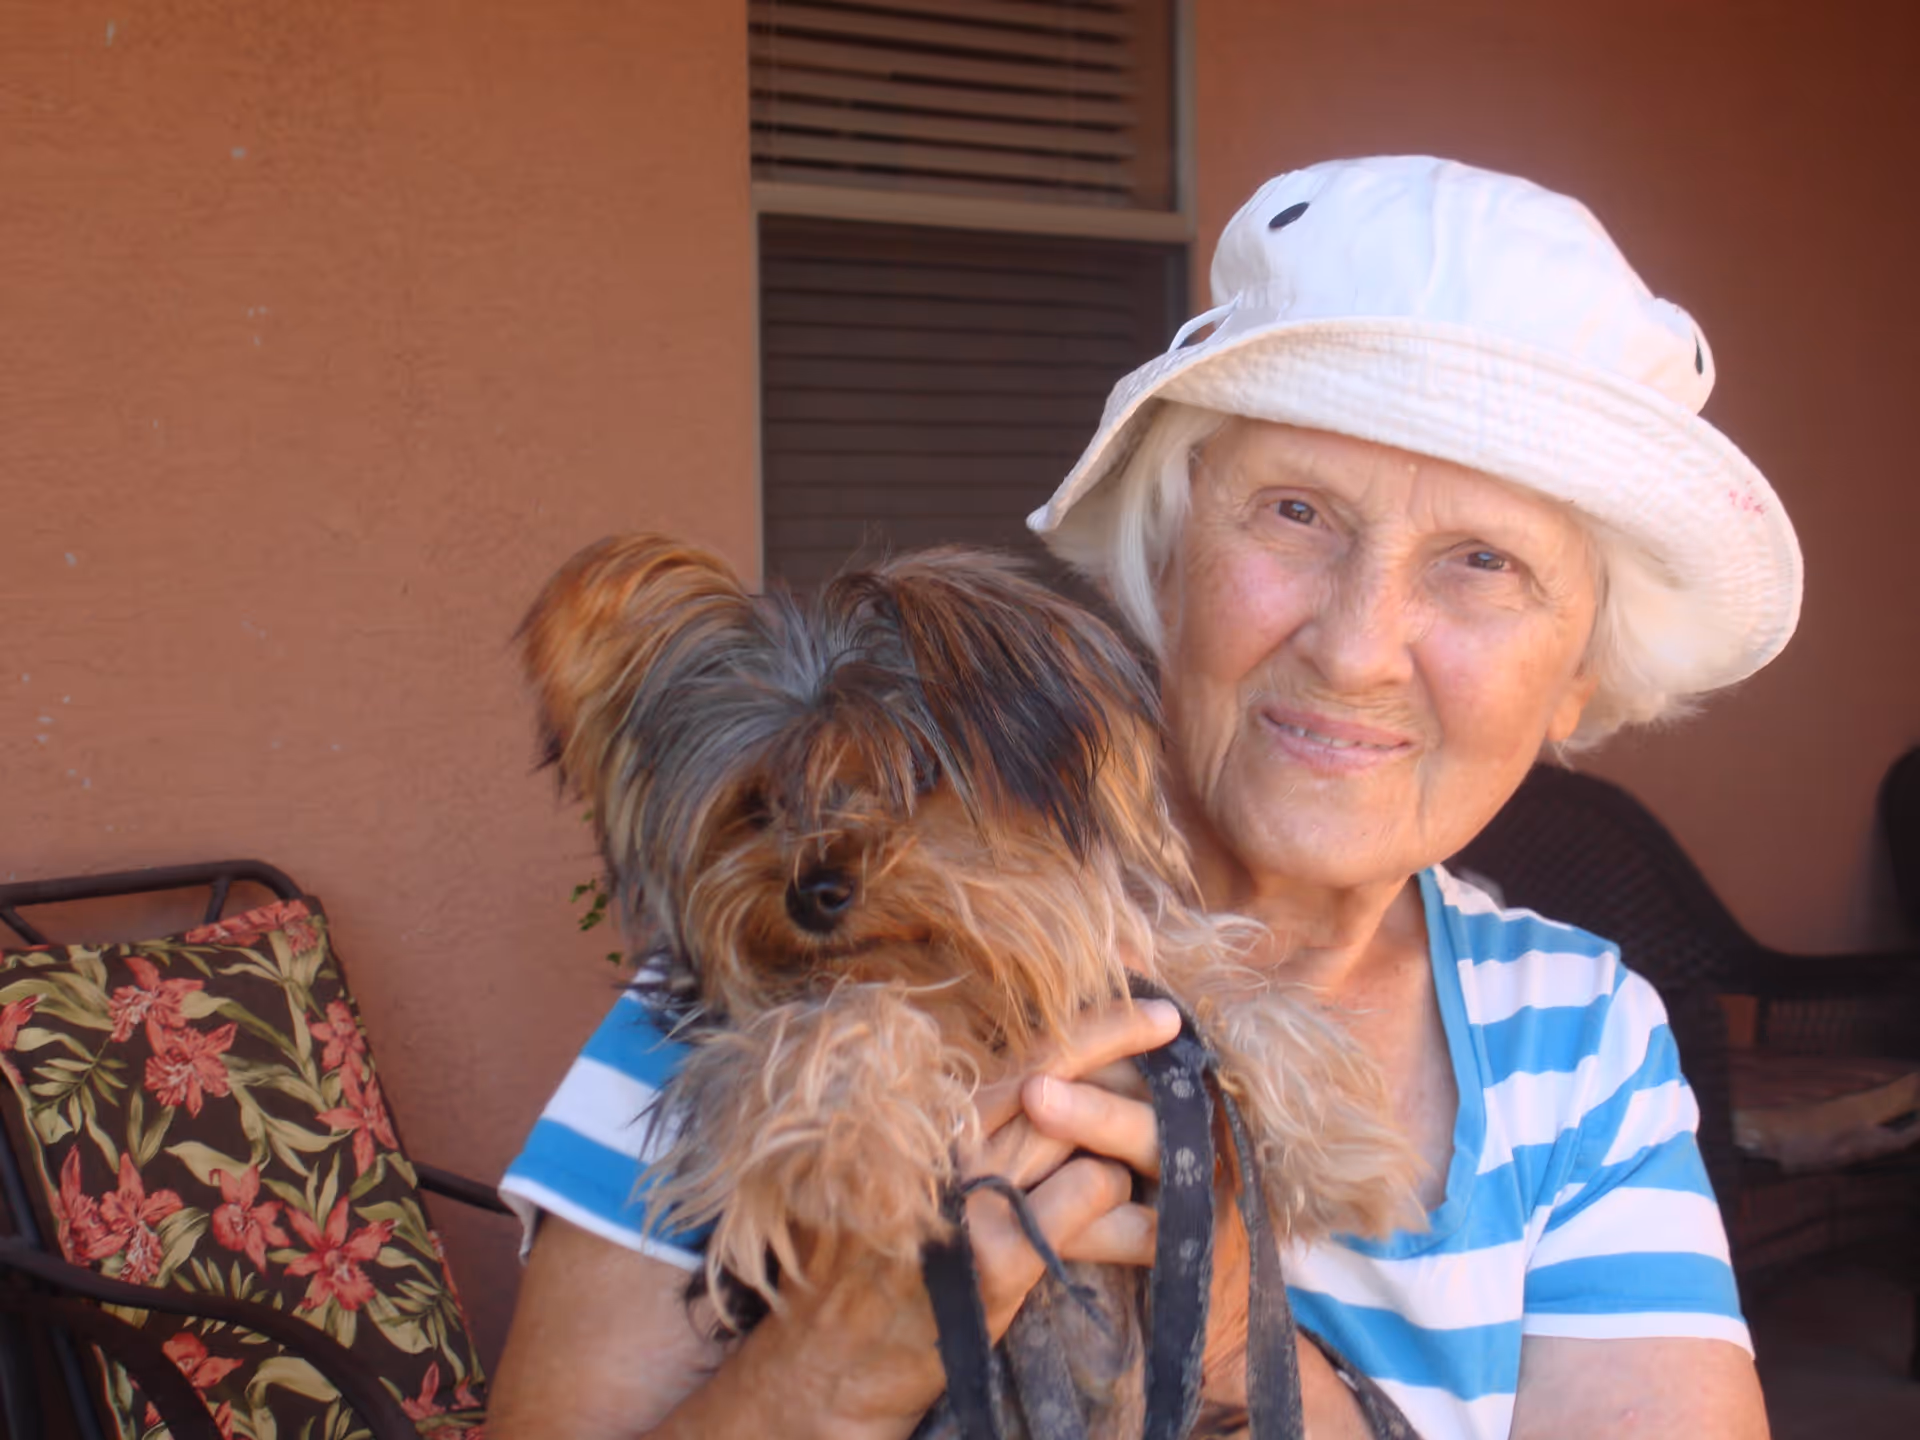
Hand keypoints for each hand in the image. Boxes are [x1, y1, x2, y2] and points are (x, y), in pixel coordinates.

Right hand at [644, 998, 1186, 1439]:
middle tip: (1170, 1020)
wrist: (823, 1371)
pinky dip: (1121, 1212)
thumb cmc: (867, 1274)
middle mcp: (939, 1146)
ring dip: (1131, 1144)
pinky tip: (1133, 1228)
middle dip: (1117, 1039)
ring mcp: (968, 1198)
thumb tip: (1040, 1084)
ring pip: (1078, 1136)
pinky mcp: (996, 1258)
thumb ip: (957, 1135)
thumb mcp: (899, 1184)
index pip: (1013, 1052)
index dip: (1073, 1015)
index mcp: (920, 1122)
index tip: (1122, 982)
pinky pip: (1087, 1200)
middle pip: (1050, 1075)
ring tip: (1173, 1155)